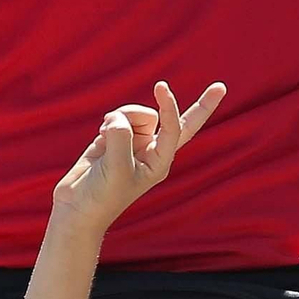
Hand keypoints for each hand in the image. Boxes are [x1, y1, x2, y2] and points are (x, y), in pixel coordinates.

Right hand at [52, 79, 225, 230]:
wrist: (77, 210)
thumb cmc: (102, 197)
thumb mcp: (117, 168)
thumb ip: (122, 137)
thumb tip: (118, 118)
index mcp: (160, 162)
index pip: (176, 128)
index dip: (171, 106)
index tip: (161, 87)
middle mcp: (151, 150)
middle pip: (180, 122)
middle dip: (202, 106)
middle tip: (221, 88)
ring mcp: (133, 142)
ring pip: (136, 113)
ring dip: (121, 116)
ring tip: (105, 134)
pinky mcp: (113, 138)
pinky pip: (118, 116)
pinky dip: (109, 120)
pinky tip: (100, 135)